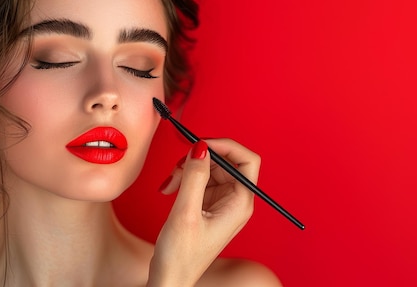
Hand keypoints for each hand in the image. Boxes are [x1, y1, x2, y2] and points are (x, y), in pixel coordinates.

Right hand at [147, 138, 259, 286]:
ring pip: (210, 168)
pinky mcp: (209, 205)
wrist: (170, 278)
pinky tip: (169, 190)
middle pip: (225, 161)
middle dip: (200, 159)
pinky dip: (183, 180)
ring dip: (187, 170)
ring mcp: (222, 203)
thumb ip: (194, 176)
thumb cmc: (181, 256)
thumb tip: (201, 147)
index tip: (201, 143)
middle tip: (177, 167)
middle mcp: (235, 201)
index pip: (247, 160)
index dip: (226, 146)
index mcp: (240, 203)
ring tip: (169, 185)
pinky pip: (200, 180)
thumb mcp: (185, 212)